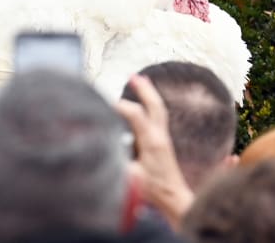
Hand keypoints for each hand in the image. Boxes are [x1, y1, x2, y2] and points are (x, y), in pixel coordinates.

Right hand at [114, 74, 193, 229]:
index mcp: (152, 142)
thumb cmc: (153, 191)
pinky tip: (145, 104)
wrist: (174, 199)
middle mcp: (160, 136)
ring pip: (159, 109)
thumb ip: (116, 164)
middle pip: (155, 105)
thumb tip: (100, 150)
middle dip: (144, 89)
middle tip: (133, 76)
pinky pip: (159, 117)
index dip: (120, 106)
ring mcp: (164, 139)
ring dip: (149, 94)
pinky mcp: (164, 143)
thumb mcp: (131, 179)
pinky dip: (151, 105)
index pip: (136, 115)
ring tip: (140, 81)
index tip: (103, 103)